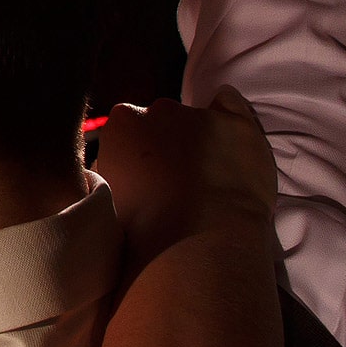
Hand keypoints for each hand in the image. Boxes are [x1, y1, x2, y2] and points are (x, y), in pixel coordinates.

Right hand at [96, 90, 276, 263]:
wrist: (197, 243)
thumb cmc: (145, 228)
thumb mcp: (107, 196)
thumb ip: (110, 169)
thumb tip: (114, 167)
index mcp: (122, 124)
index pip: (128, 127)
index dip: (136, 152)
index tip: (143, 174)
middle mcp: (159, 110)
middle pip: (161, 120)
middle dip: (166, 144)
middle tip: (173, 179)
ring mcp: (201, 116)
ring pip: (195, 119)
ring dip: (197, 140)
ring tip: (206, 176)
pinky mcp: (238, 126)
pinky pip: (229, 103)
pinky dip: (226, 112)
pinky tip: (226, 132)